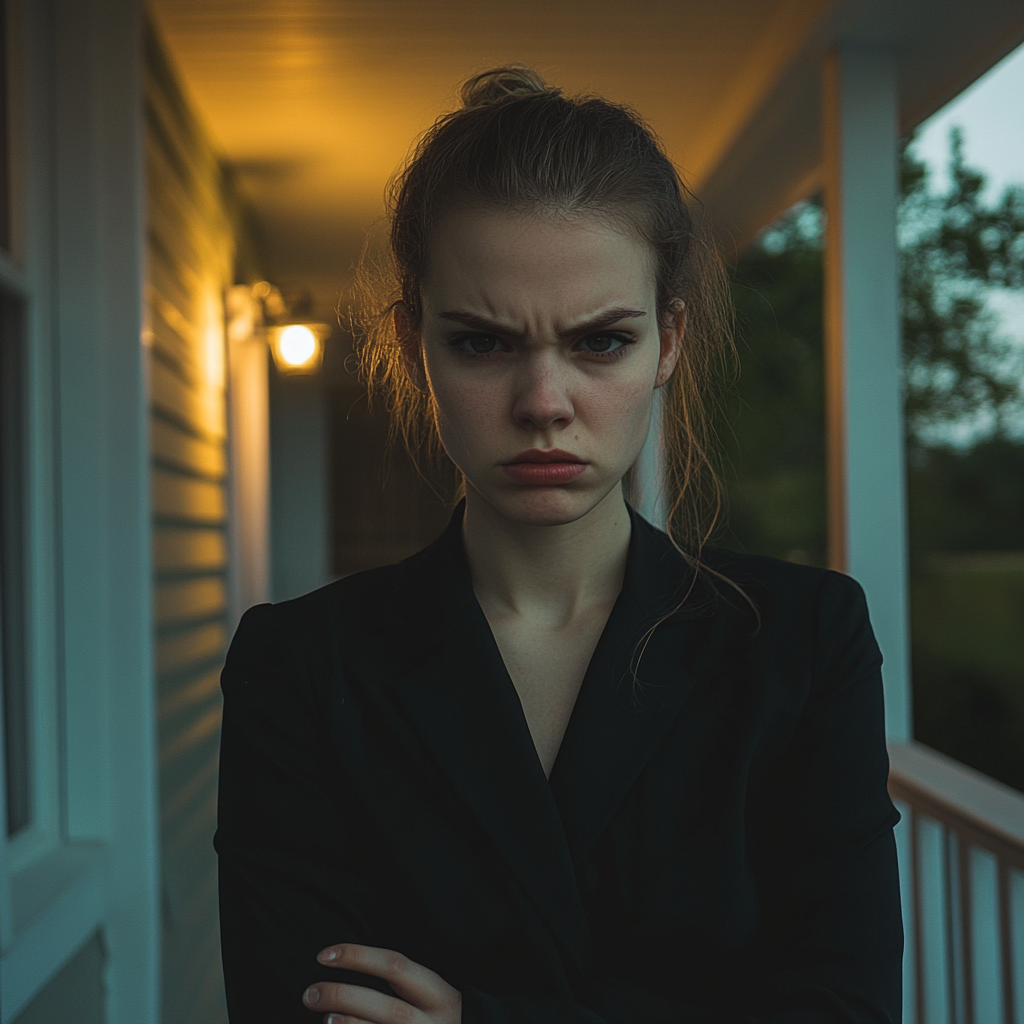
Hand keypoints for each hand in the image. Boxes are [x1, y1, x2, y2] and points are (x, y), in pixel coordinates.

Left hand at [303, 943, 461, 1023]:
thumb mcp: (434, 994)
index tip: (324, 956)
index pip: (395, 966)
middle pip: (385, 1007)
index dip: (358, 957)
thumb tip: (351, 965)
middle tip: (310, 992)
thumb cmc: (441, 1016)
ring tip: (324, 1016)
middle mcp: (431, 1023)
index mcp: (439, 995)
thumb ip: (404, 983)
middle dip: (344, 997)